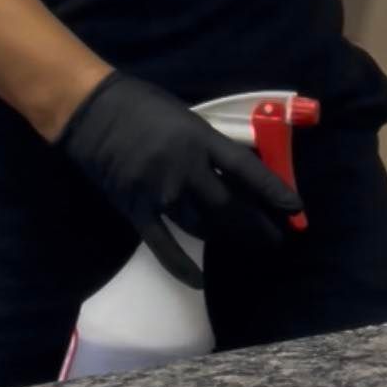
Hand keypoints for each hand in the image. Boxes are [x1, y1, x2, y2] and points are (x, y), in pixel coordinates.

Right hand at [55, 70, 303, 285]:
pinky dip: (182, 266)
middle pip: (229, 206)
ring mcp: (160, 193)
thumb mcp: (187, 117)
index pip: (246, 171)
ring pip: (202, 225)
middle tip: (277, 240)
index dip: (273, 191)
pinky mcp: (136, 210)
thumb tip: (236, 171)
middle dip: (256, 226)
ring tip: (248, 247)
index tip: (295, 209)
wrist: (92, 111)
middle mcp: (186, 169)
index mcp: (201, 139)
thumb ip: (209, 145)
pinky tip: (199, 280)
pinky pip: (163, 245)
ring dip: (226, 237)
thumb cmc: (142, 106)